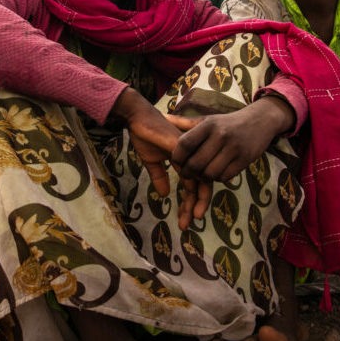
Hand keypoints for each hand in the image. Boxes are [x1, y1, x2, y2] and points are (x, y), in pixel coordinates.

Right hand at [113, 88, 211, 228]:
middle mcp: (191, 155)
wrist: (138, 117)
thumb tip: (165, 195)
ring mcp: (188, 151)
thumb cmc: (144, 135)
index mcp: (186, 158)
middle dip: (198, 205)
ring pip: (198, 179)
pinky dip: (190, 184)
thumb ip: (159, 177)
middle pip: (202, 183)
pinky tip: (186, 197)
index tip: (186, 219)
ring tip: (192, 218)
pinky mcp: (180, 146)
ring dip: (194, 201)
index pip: (195, 182)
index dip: (192, 201)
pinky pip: (190, 168)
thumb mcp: (151, 161)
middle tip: (191, 223)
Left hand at [169, 96, 293, 183]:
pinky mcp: (244, 160)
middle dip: (187, 173)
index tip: (175, 161)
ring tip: (201, 173)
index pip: (185, 144)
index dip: (177, 157)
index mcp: (208, 125)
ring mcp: (234, 148)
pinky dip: (217, 178)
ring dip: (203, 177)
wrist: (259, 121)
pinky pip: (224, 177)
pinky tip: (216, 172)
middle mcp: (221, 135)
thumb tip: (161, 117)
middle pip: (196, 164)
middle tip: (186, 174)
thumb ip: (183, 122)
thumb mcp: (206, 120)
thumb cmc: (226, 123)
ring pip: (210, 173)